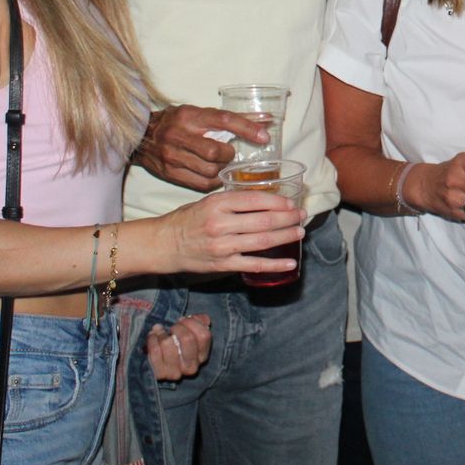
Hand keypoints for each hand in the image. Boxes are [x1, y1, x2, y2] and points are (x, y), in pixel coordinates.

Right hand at [133, 104, 270, 190]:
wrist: (141, 137)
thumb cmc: (176, 122)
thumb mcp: (199, 113)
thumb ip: (231, 118)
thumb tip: (266, 118)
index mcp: (189, 115)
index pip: (223, 119)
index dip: (246, 128)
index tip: (265, 136)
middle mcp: (179, 134)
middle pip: (214, 151)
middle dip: (228, 155)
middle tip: (229, 154)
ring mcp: (172, 156)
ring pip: (209, 170)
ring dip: (222, 169)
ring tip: (221, 164)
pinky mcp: (170, 173)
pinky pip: (200, 183)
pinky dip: (213, 181)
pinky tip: (213, 175)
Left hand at [146, 313, 211, 382]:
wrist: (155, 364)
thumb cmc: (174, 345)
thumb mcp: (189, 334)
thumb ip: (198, 323)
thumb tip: (203, 318)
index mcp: (202, 356)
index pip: (204, 335)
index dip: (192, 323)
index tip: (183, 320)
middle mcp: (191, 367)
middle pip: (188, 339)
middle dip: (177, 327)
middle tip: (172, 327)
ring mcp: (176, 373)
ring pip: (168, 344)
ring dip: (162, 333)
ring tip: (159, 331)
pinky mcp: (160, 374)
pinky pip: (155, 351)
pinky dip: (152, 340)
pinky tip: (152, 337)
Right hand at [160, 187, 303, 276]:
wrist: (163, 244)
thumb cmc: (187, 220)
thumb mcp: (208, 202)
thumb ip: (233, 202)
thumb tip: (265, 201)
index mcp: (218, 204)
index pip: (256, 200)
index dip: (278, 201)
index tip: (291, 202)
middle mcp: (221, 224)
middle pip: (264, 220)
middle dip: (288, 218)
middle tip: (301, 215)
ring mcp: (223, 246)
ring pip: (262, 241)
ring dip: (286, 236)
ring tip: (300, 232)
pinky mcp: (223, 264)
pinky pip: (254, 265)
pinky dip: (275, 265)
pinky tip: (290, 263)